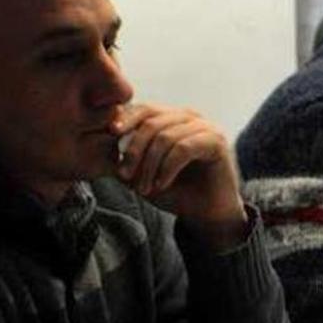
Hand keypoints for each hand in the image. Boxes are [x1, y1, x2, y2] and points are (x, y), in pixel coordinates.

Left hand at [113, 104, 247, 250]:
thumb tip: (106, 141)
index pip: (146, 109)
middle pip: (152, 121)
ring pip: (166, 136)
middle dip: (134, 150)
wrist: (207, 213)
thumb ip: (128, 156)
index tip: (110, 133)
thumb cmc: (176, 191)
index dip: (127, 118)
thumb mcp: (144, 172)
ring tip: (144, 189)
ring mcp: (206, 127)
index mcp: (173, 118)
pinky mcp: (216, 142)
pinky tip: (161, 185)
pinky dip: (167, 168)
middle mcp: (191, 118)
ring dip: (149, 166)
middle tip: (124, 176)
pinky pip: (183, 148)